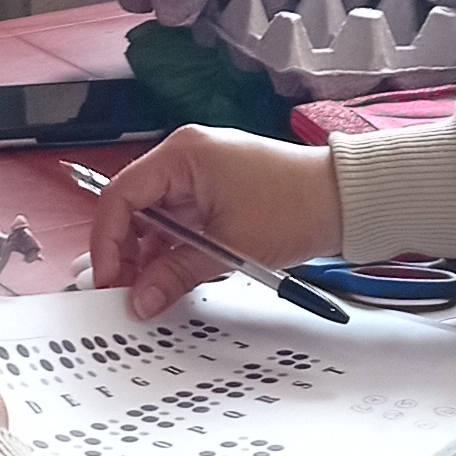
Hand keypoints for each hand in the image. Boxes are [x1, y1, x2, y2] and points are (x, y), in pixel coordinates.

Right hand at [89, 129, 341, 318]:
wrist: (347, 200)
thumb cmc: (297, 205)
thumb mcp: (231, 247)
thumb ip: (176, 275)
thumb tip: (139, 300)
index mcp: (182, 155)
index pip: (120, 196)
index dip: (107, 242)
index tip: (109, 280)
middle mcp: (185, 158)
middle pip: (133, 207)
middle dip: (127, 252)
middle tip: (127, 292)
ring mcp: (200, 175)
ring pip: (154, 218)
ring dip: (150, 254)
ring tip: (153, 290)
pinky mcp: (215, 192)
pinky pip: (178, 221)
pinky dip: (172, 249)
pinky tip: (174, 276)